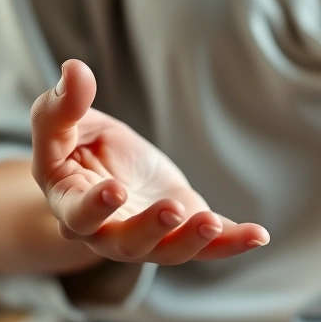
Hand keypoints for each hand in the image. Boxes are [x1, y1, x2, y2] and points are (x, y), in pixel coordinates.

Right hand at [30, 60, 269, 264]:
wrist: (106, 168)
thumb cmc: (74, 145)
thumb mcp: (61, 122)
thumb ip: (62, 105)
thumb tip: (75, 70)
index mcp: (72, 208)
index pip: (80, 216)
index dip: (96, 207)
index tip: (115, 189)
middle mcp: (109, 234)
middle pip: (128, 244)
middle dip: (150, 229)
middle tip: (171, 209)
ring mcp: (151, 239)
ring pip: (171, 251)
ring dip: (193, 240)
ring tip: (213, 223)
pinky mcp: (184, 231)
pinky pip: (210, 246)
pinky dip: (234, 242)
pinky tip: (259, 235)